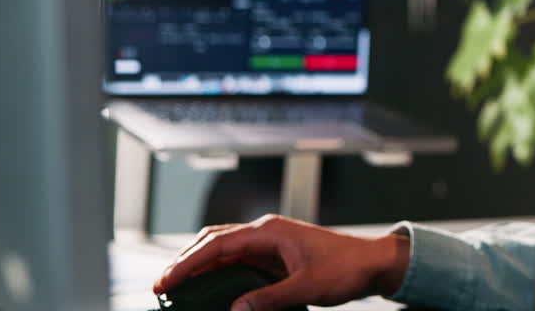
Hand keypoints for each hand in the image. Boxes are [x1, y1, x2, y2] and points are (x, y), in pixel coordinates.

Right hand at [152, 214, 410, 310]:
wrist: (372, 262)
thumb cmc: (346, 268)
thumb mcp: (306, 288)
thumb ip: (269, 299)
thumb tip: (236, 309)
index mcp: (270, 232)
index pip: (218, 244)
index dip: (188, 262)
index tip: (165, 280)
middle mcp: (267, 233)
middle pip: (215, 241)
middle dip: (186, 261)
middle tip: (162, 285)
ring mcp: (271, 243)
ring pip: (225, 250)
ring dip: (201, 265)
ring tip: (178, 286)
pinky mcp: (276, 256)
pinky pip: (240, 261)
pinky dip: (220, 271)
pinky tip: (210, 287)